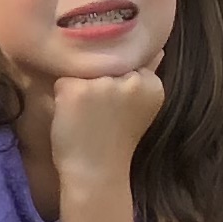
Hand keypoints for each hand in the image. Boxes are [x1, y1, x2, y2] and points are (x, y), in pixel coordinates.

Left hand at [49, 66, 166, 178]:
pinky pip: (62, 81)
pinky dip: (62, 99)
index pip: (127, 63)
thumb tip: (160, 48)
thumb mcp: (140, 105)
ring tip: (88, 118)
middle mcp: (130, 80)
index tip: (116, 109)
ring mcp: (102, 84)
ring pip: (83, 71)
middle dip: (99, 84)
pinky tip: (74, 118)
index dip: (116, 84)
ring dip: (80, 90)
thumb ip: (148, 74)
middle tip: (101, 116)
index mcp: (151, 84)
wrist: (97, 173)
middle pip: (104, 65)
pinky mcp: (76, 90)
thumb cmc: (116, 140)